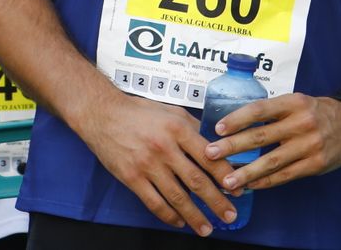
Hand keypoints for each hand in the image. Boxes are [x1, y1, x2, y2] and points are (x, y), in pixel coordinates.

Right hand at [77, 92, 236, 234]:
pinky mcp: (132, 178)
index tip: (237, 189)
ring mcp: (148, 165)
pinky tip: (179, 222)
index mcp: (178, 129)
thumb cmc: (138, 111)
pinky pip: (154, 203)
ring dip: (195, 216)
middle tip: (230, 215)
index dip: (225, 176)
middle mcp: (165, 148)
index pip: (209, 157)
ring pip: (177, 197)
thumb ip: (193, 128)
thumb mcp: (171, 111)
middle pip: (197, 181)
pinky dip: (169, 216)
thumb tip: (214, 144)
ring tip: (207, 228)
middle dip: (216, 201)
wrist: (102, 114)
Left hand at [205, 93, 340, 193]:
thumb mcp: (296, 102)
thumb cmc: (315, 111)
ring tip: (226, 181)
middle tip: (210, 154)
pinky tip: (250, 185)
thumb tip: (236, 124)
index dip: (238, 119)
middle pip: (261, 136)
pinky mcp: (315, 164)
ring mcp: (309, 145)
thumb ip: (272, 112)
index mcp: (293, 103)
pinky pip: (285, 175)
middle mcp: (300, 123)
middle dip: (232, 147)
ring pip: (271, 161)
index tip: (218, 129)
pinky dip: (266, 182)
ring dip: (246, 172)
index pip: (260, 109)